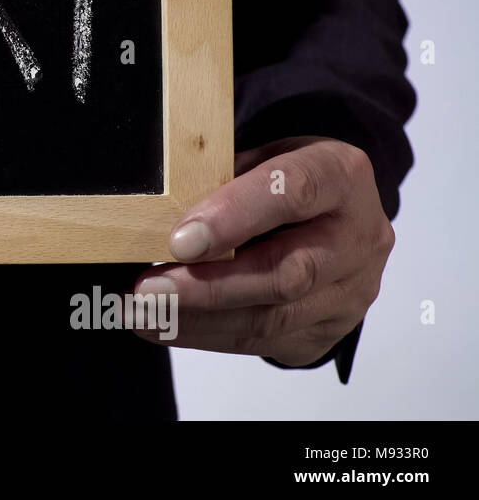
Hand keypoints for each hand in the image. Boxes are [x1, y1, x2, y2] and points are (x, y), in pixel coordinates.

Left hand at [132, 136, 395, 365]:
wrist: (337, 218)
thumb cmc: (282, 182)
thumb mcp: (258, 158)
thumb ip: (221, 180)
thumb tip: (159, 216)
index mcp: (340, 176)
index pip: (294, 192)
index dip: (236, 216)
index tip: (180, 240)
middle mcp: (357, 237)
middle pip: (288, 272)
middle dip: (209, 286)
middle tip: (148, 290)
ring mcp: (350, 291)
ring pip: (273, 317)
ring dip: (198, 319)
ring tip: (142, 313)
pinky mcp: (331, 329)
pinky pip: (264, 341)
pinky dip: (207, 335)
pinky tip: (164, 326)